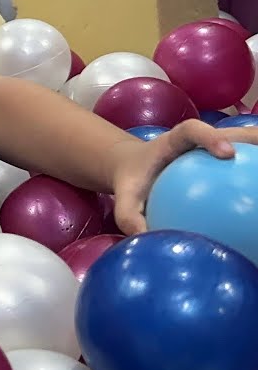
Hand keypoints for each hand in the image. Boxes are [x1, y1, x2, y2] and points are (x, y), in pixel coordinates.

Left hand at [110, 118, 255, 234]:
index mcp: (173, 141)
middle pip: (236, 132)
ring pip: (248, 144)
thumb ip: (129, 215)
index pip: (193, 130)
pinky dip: (254, 179)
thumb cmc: (132, 181)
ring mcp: (217, 148)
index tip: (228, 153)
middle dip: (253, 139)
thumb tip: (145, 238)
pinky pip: (248, 167)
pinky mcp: (227, 161)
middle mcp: (201, 141)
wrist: (136, 170)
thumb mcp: (124, 197)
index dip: (212, 136)